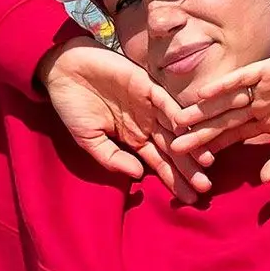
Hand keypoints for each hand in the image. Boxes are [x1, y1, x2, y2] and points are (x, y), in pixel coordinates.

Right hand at [38, 37, 209, 201]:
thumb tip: (139, 176)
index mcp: (134, 138)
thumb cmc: (73, 106)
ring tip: (206, 163)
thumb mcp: (89, 140)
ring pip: (175, 128)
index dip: (174, 180)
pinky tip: (188, 131)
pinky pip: (165, 102)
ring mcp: (149, 105)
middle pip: (173, 149)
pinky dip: (176, 115)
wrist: (63, 71)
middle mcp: (147, 123)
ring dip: (190, 144)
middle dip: (189, 169)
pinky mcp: (146, 85)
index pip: (160, 163)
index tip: (190, 199)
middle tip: (206, 188)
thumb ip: (112, 159)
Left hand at [168, 43, 269, 181]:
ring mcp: (264, 87)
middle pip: (224, 121)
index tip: (191, 162)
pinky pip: (243, 78)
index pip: (235, 136)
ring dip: (204, 111)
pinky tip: (204, 95)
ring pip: (227, 100)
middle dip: (200, 133)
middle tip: (172, 145)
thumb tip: (262, 179)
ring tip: (179, 121)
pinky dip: (224, 85)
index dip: (214, 147)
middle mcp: (262, 105)